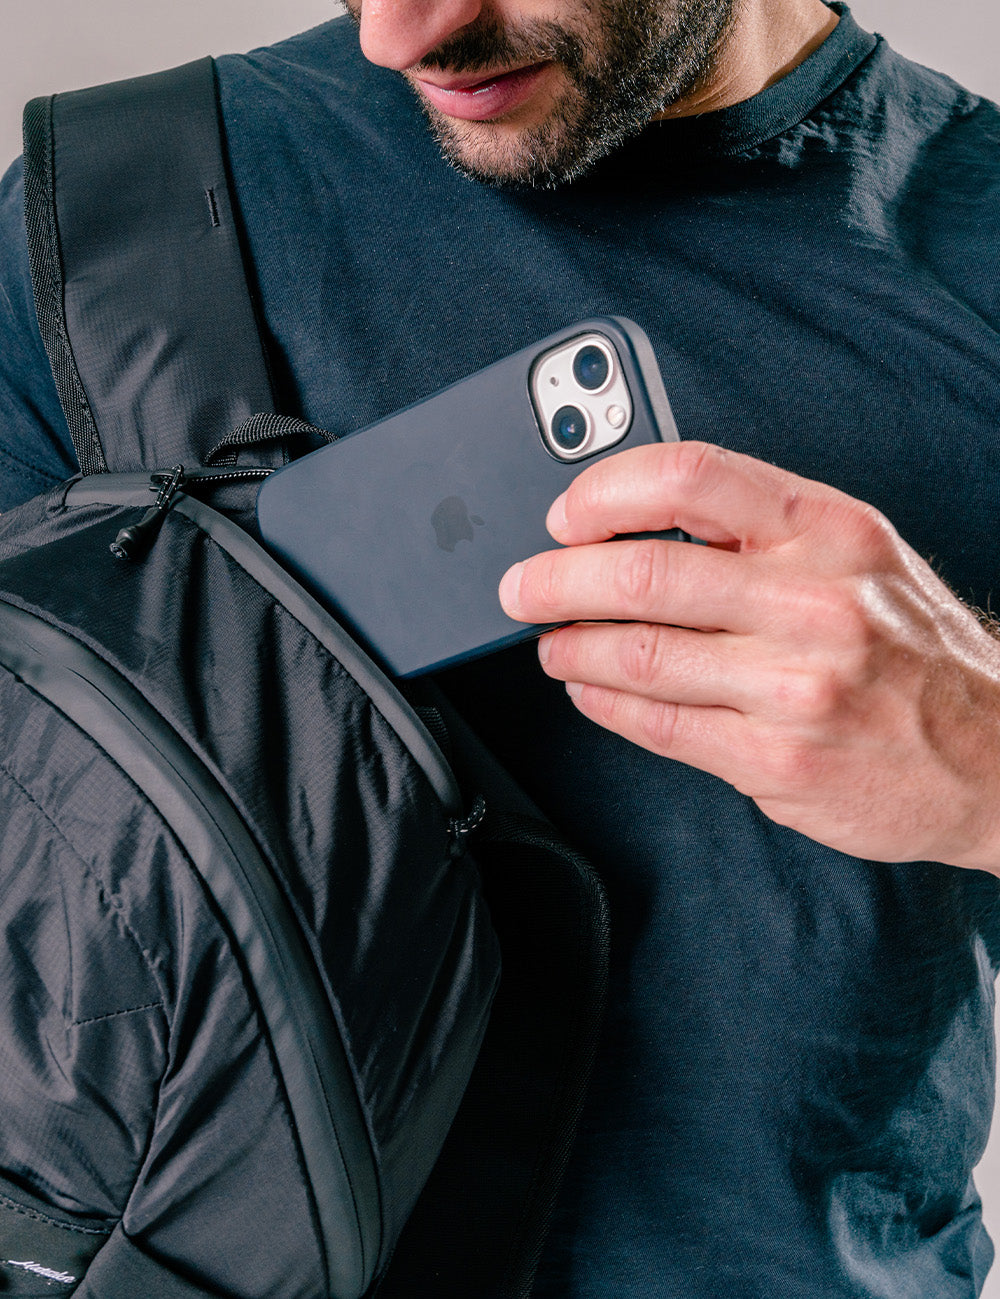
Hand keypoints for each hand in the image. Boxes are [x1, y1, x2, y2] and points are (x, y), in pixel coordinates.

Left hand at [498, 441, 999, 871]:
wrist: (995, 752)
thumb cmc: (913, 645)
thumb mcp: (857, 552)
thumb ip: (758, 530)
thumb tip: (630, 522)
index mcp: (828, 528)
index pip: (689, 477)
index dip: (604, 492)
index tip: (565, 516)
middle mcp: (813, 601)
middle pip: (639, 575)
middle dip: (553, 581)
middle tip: (521, 588)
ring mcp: (795, 688)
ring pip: (635, 657)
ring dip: (568, 647)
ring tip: (550, 642)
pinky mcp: (777, 762)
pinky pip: (657, 726)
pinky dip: (602, 702)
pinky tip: (588, 688)